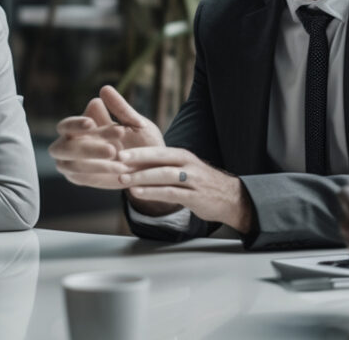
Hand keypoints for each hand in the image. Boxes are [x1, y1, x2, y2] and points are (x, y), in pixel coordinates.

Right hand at [49, 85, 163, 189]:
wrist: (151, 167)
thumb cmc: (141, 141)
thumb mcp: (135, 123)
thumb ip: (120, 108)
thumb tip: (104, 89)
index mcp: (80, 127)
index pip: (67, 125)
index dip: (75, 124)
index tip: (91, 123)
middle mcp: (70, 144)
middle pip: (64, 147)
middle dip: (87, 149)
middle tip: (113, 149)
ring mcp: (72, 164)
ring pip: (72, 165)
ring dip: (95, 163)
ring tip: (120, 161)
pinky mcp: (80, 179)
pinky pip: (82, 178)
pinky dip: (99, 173)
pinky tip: (120, 170)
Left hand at [118, 146, 252, 232]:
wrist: (229, 197)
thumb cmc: (201, 183)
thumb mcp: (185, 169)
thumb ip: (165, 165)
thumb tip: (137, 163)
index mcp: (183, 156)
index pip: (158, 150)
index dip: (139, 150)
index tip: (120, 150)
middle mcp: (187, 164)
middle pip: (160, 158)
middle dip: (138, 158)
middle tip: (118, 159)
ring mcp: (192, 180)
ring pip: (164, 175)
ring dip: (142, 177)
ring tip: (123, 179)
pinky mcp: (194, 196)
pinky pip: (170, 193)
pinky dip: (152, 192)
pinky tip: (138, 193)